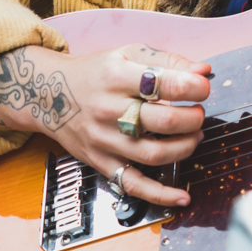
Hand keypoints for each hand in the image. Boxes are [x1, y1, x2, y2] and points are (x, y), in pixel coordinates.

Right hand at [0, 43, 211, 206]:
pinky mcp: (100, 163)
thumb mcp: (128, 53)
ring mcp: (104, 140)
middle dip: (193, 118)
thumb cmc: (96, 72)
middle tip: (198, 113)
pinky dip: (160, 195)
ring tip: (193, 136)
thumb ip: (167, 61)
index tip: (202, 88)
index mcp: (118, 77)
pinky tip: (182, 197)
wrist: (48, 94)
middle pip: (163, 121)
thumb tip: (203, 70)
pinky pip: (132, 185)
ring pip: (154, 154)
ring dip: (185, 147)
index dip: (194, 87)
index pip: (166, 84)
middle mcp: (109, 110)